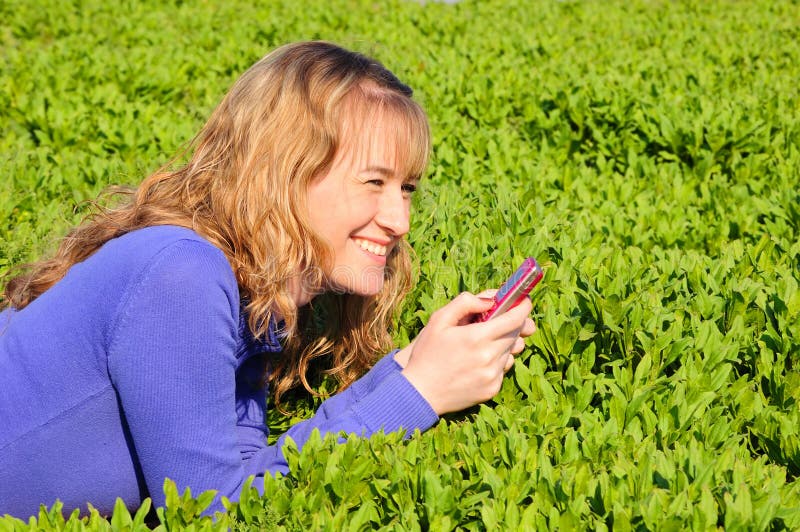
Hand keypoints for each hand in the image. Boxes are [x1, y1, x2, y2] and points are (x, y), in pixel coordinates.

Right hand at [401, 291, 534, 414]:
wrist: (420, 392)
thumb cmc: (427, 353)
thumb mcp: (438, 320)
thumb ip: (465, 304)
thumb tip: (489, 301)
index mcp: (476, 337)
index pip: (514, 318)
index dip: (523, 307)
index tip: (523, 301)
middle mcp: (489, 357)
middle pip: (516, 334)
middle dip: (514, 323)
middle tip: (503, 318)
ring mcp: (492, 375)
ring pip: (511, 351)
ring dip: (504, 342)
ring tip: (484, 342)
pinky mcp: (492, 388)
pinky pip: (503, 368)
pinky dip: (497, 360)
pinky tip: (478, 361)